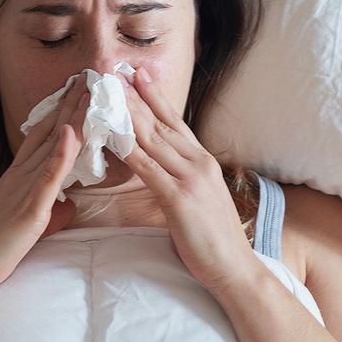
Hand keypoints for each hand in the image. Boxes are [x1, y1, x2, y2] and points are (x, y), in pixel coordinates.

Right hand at [0, 81, 89, 310]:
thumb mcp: (28, 226)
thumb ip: (52, 213)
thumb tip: (72, 207)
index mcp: (18, 178)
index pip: (43, 136)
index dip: (62, 112)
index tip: (78, 89)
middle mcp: (20, 177)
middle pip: (51, 132)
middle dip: (72, 103)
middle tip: (90, 74)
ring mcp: (23, 190)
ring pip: (53, 146)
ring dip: (73, 117)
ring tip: (90, 90)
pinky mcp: (28, 210)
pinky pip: (46, 177)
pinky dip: (60, 154)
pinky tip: (72, 133)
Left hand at [119, 65, 256, 295]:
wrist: (235, 269)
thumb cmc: (214, 241)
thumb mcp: (200, 199)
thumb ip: (182, 178)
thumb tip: (161, 168)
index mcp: (203, 162)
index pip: (175, 121)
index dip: (155, 96)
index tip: (137, 74)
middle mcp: (198, 163)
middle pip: (160, 123)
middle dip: (134, 96)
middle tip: (112, 72)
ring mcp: (190, 179)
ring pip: (152, 139)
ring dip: (127, 115)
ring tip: (106, 94)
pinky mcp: (179, 199)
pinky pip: (147, 169)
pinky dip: (127, 150)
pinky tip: (112, 136)